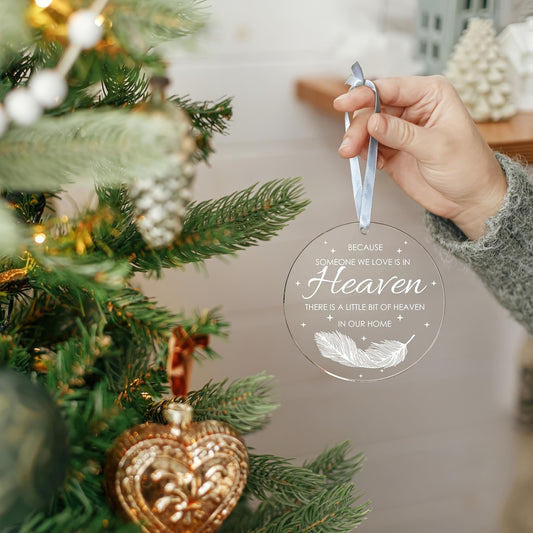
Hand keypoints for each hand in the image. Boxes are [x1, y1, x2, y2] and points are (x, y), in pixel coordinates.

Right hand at [333, 75, 507, 239]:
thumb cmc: (468, 167)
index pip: (390, 88)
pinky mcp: (391, 150)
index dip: (364, 94)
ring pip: (367, 128)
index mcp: (430, 95)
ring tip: (349, 154)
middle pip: (373, 108)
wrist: (469, 200)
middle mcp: (412, 108)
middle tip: (349, 144)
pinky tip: (373, 163)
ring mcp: (400, 130)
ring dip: (356, 140)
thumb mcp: (437, 147)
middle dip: (359, 125)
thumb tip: (373, 121)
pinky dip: (364, 153)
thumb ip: (402, 133)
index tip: (344, 103)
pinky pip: (368, 146)